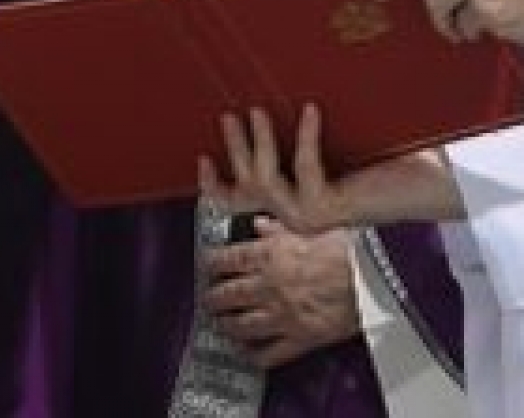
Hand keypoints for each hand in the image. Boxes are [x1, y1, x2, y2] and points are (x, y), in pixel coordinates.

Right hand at [201, 106, 464, 231]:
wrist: (433, 187)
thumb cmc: (388, 167)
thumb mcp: (332, 158)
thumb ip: (300, 154)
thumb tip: (270, 116)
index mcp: (293, 209)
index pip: (239, 205)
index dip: (214, 186)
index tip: (203, 159)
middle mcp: (296, 219)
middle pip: (244, 187)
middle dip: (234, 149)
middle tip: (230, 115)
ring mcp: (309, 217)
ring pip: (262, 180)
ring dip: (258, 143)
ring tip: (259, 111)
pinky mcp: (327, 208)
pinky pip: (303, 165)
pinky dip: (305, 136)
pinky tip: (310, 110)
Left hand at [202, 215, 358, 367]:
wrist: (374, 277)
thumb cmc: (345, 249)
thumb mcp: (309, 228)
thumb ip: (279, 228)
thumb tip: (260, 224)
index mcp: (266, 255)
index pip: (224, 260)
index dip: (210, 264)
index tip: (207, 267)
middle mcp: (267, 286)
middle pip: (226, 295)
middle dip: (213, 299)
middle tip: (209, 301)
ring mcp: (281, 314)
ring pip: (241, 325)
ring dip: (227, 326)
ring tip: (221, 325)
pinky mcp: (301, 338)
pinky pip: (271, 352)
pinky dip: (256, 355)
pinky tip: (248, 354)